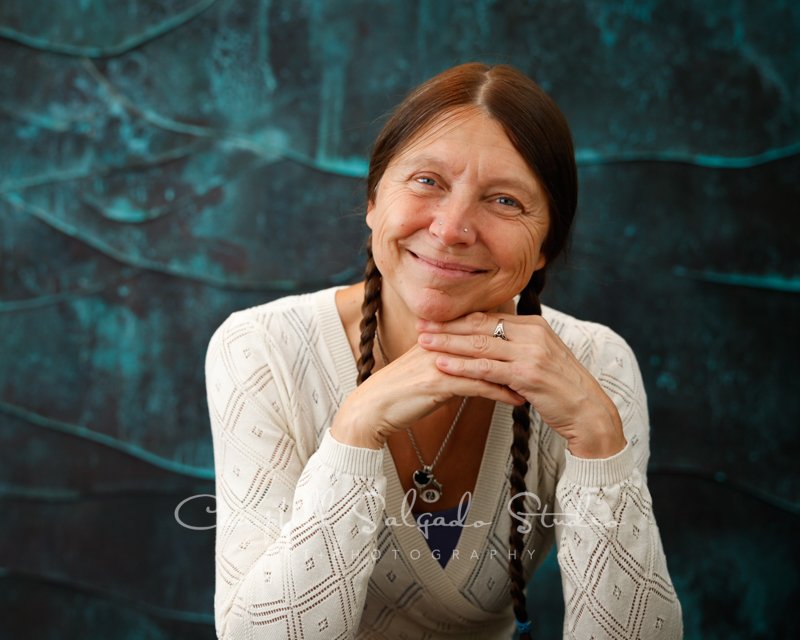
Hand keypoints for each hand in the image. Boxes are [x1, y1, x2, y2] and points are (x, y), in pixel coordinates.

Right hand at [330, 342, 524, 449]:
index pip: (479, 326)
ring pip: (487, 361)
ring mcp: (440, 360)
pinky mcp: (439, 382)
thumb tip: (474, 363)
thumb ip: (450, 360)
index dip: (506, 334)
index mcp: (439, 335)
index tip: (530, 343)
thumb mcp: (427, 369)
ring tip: (538, 382)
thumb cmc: (400, 391)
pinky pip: (478, 385)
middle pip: (488, 339)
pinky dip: (501, 392)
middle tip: (544, 360)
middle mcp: (441, 342)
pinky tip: (518, 400)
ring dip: (515, 373)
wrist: (372, 407)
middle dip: (518, 350)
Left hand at [416, 312, 626, 458]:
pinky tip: (442, 365)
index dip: (459, 318)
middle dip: (447, 326)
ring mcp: (530, 353)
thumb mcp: (539, 358)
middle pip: (481, 325)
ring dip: (448, 343)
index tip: (434, 318)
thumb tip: (489, 341)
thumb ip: (516, 346)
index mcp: (534, 325)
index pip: (489, 316)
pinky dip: (462, 366)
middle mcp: (532, 333)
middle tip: (421, 325)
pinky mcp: (527, 374)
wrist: (588, 411)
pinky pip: (486, 368)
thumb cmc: (560, 388)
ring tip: (423, 342)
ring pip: (480, 344)